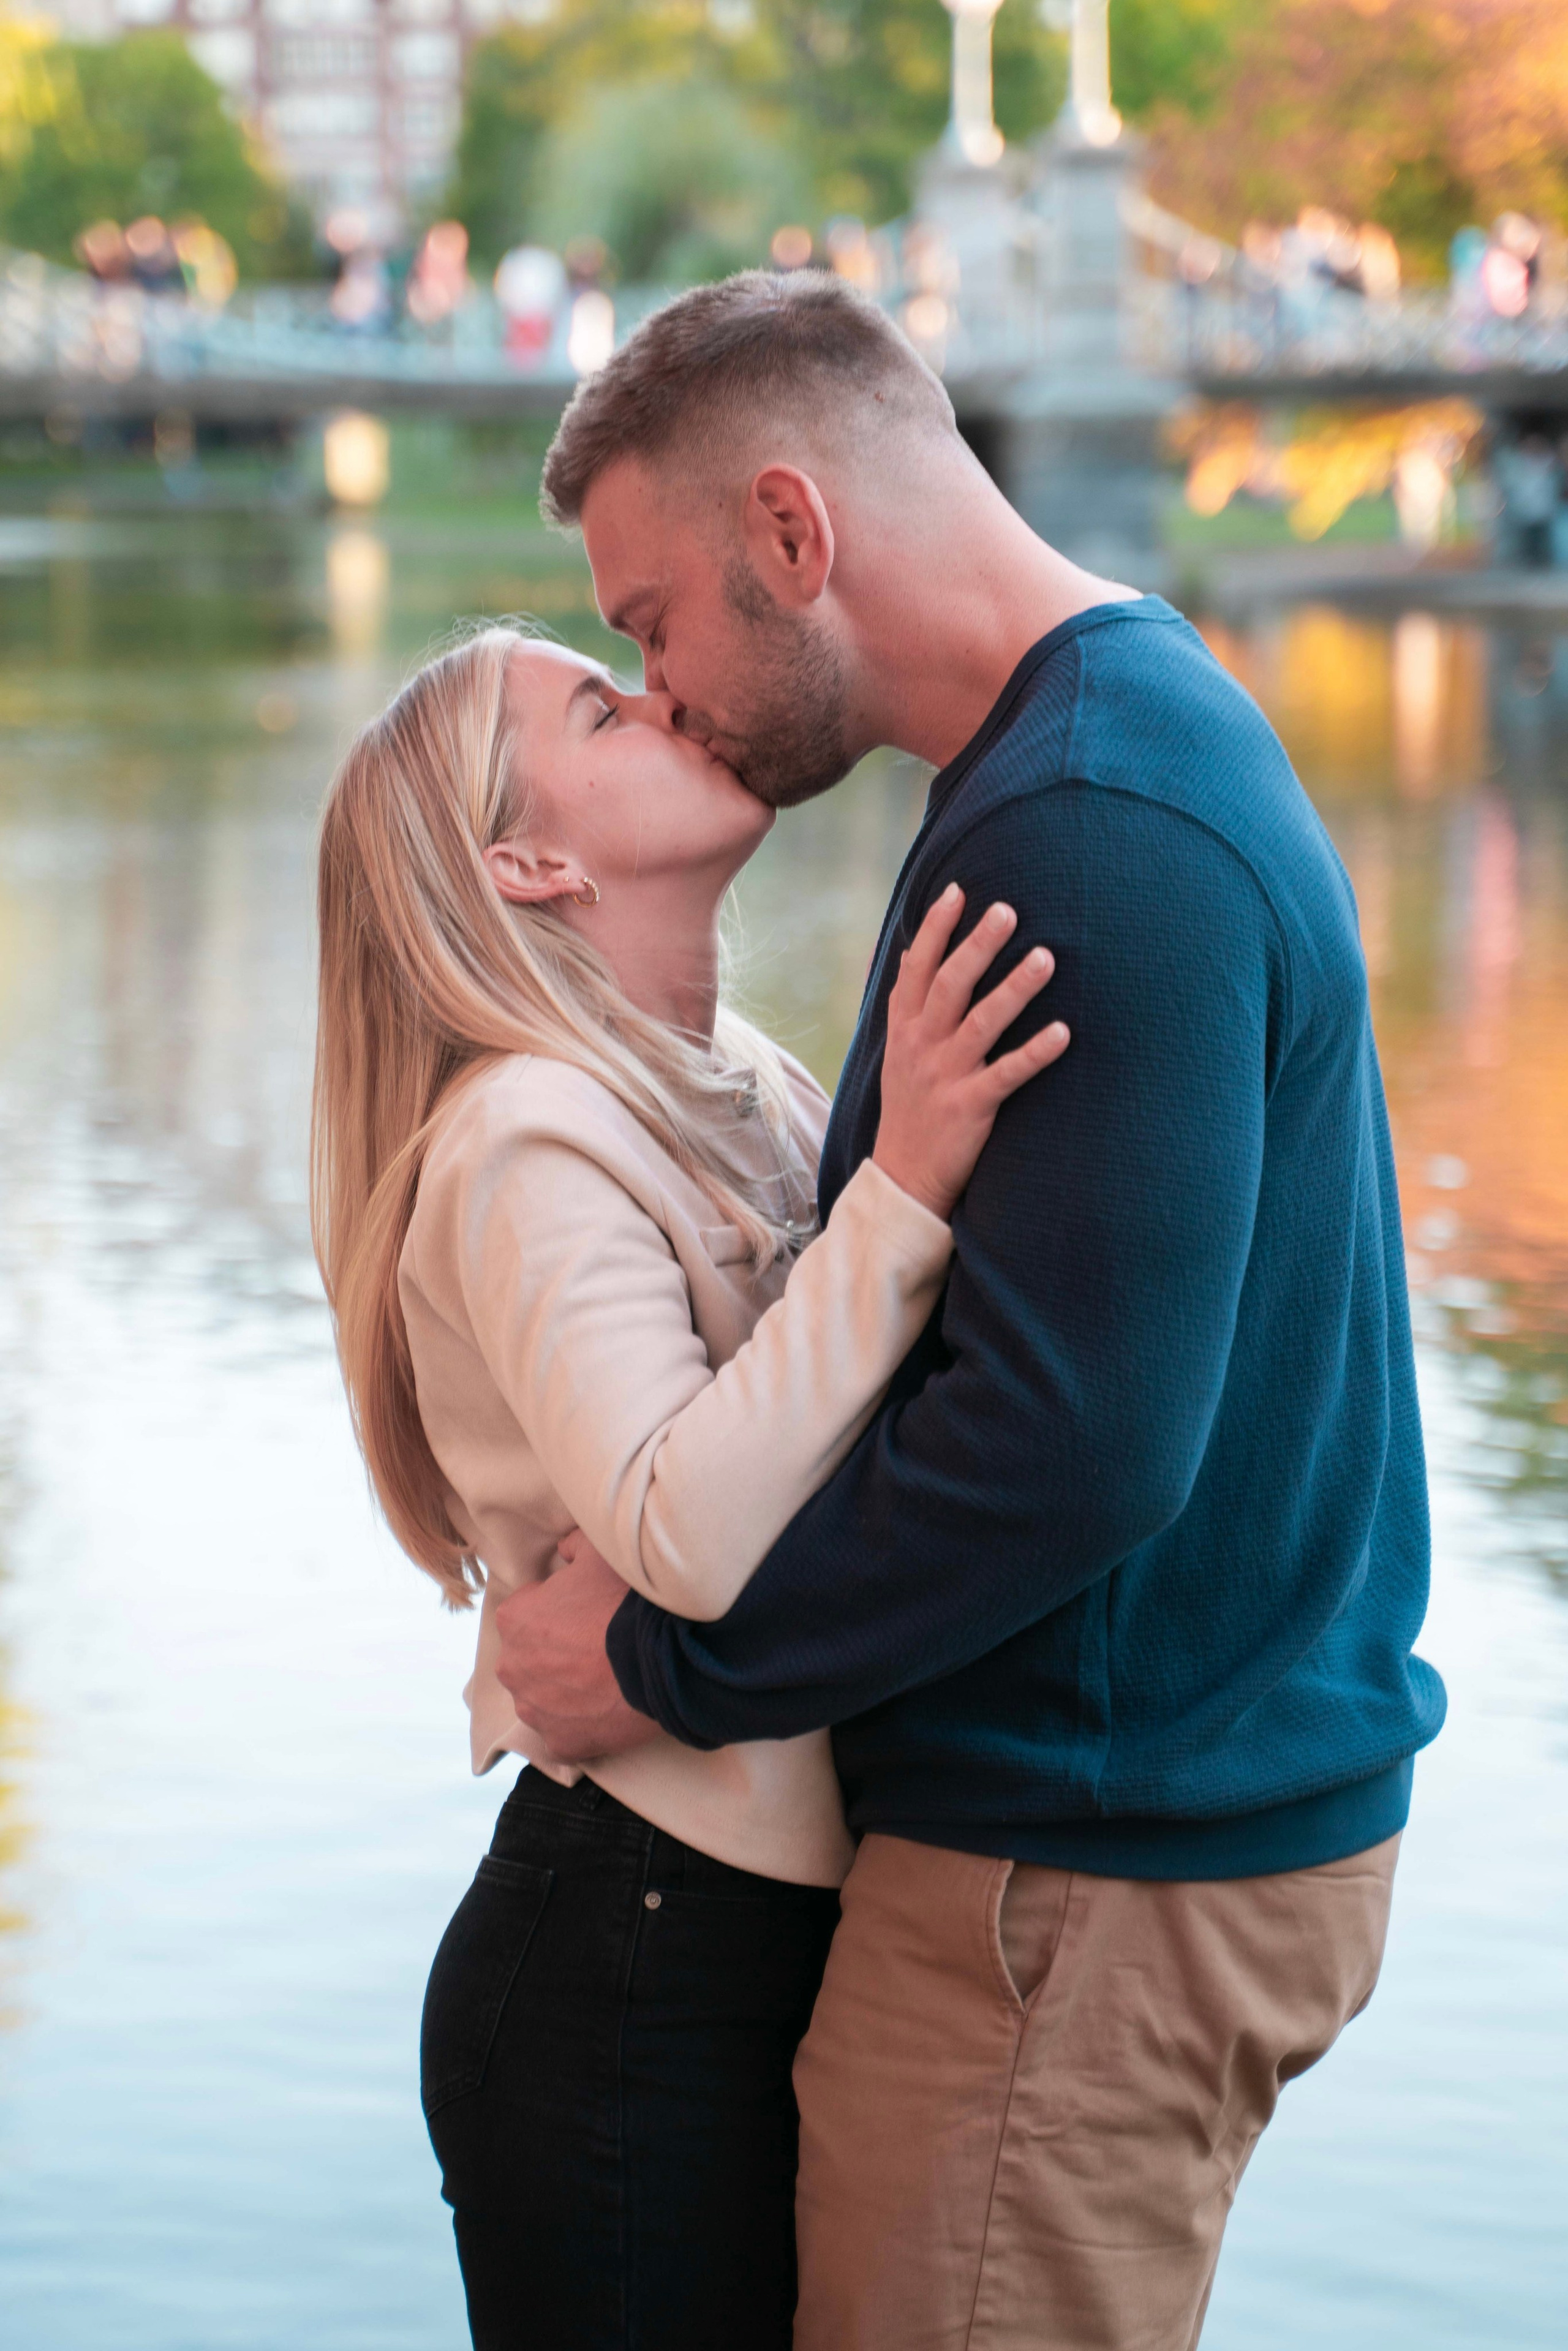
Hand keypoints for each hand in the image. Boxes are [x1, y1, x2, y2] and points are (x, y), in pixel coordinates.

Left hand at [494, 1531, 657, 1764]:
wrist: (663, 1658)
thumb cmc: (625, 1602)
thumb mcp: (600, 1554)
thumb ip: (573, 1545)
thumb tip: (564, 1550)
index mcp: (514, 1619)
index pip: (527, 1613)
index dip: (558, 1610)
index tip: (586, 1613)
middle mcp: (512, 1667)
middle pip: (530, 1659)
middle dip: (555, 1655)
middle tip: (596, 1648)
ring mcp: (535, 1710)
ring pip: (543, 1699)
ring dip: (565, 1693)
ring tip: (605, 1681)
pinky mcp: (561, 1743)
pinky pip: (564, 1734)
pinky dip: (582, 1726)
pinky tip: (608, 1710)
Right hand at [872, 884, 1069, 1219]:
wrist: (903, 1177)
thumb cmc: (910, 1108)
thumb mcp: (897, 1053)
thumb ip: (908, 1005)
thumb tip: (912, 954)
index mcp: (905, 1030)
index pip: (917, 969)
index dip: (936, 929)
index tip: (957, 891)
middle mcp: (923, 1046)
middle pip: (950, 985)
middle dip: (977, 945)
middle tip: (1007, 910)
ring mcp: (946, 1076)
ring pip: (982, 1022)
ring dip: (1014, 988)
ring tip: (1045, 956)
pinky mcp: (971, 1107)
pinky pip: (1007, 1074)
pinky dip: (1035, 1052)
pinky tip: (1063, 1032)